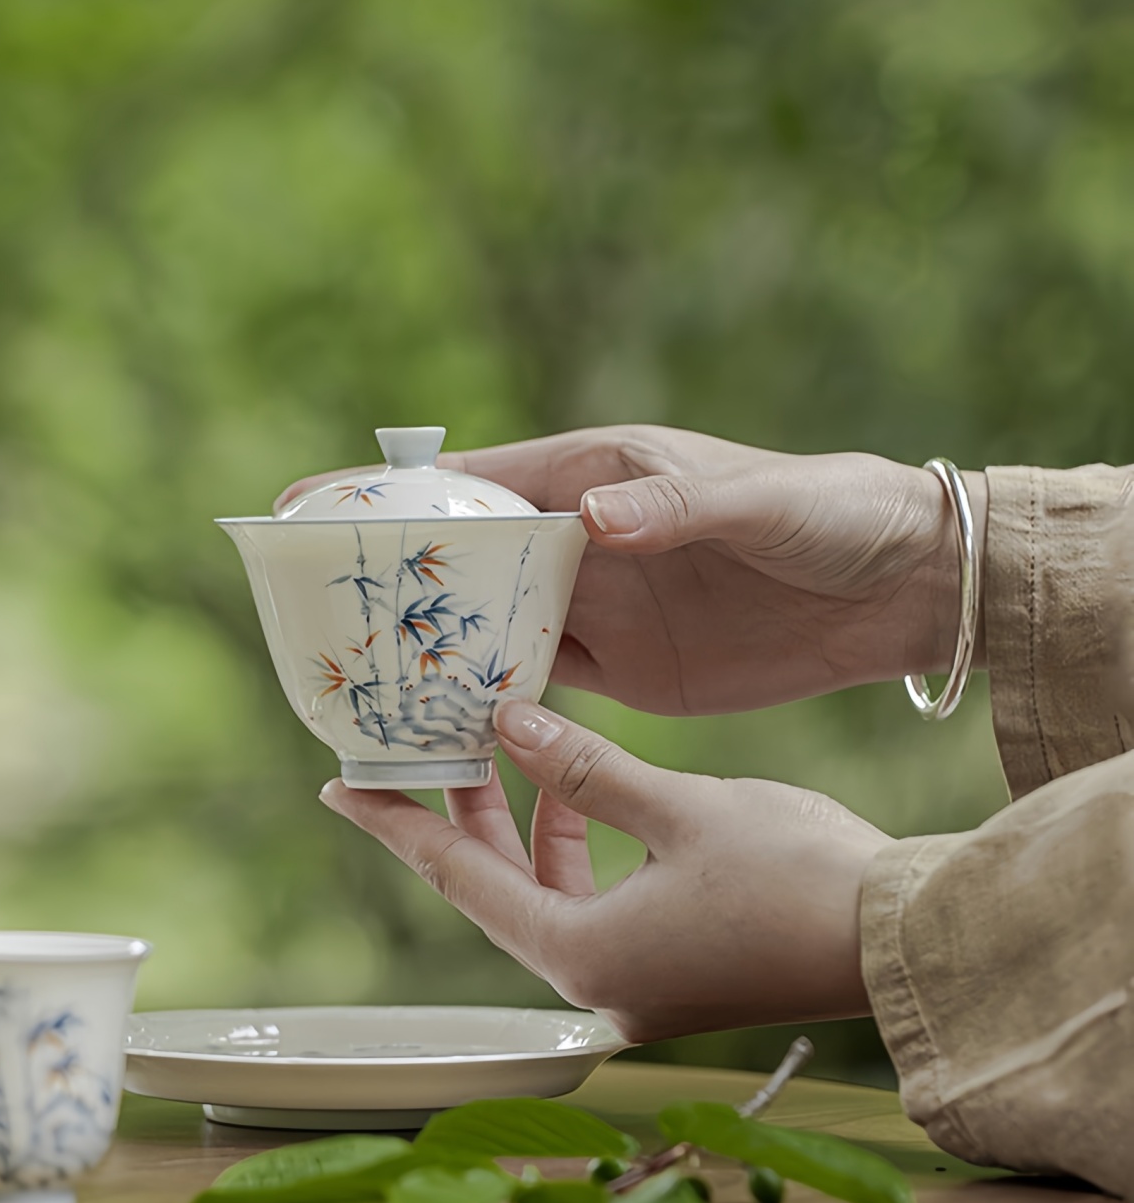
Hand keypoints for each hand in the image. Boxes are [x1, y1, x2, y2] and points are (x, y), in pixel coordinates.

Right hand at [279, 425, 986, 714]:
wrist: (896, 593)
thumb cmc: (830, 514)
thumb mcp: (756, 501)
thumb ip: (674, 506)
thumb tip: (591, 521)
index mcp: (595, 476)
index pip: (471, 482)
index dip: (387, 492)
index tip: (306, 504)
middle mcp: (581, 541)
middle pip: (463, 561)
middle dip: (392, 582)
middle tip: (317, 615)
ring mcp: (598, 610)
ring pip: (490, 628)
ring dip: (433, 651)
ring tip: (361, 679)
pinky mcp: (625, 672)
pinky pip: (538, 684)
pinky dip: (490, 702)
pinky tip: (444, 725)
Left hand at [318, 698, 887, 1041]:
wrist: (906, 941)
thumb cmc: (798, 876)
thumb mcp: (680, 808)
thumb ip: (584, 770)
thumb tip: (506, 723)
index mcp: (582, 955)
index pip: (457, 879)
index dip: (396, 826)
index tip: (340, 786)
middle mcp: (598, 985)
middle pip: (497, 892)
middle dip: (463, 817)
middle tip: (425, 750)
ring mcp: (637, 987)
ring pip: (547, 897)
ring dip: (528, 829)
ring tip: (510, 752)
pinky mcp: (673, 973)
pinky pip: (594, 907)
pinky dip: (579, 852)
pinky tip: (585, 795)